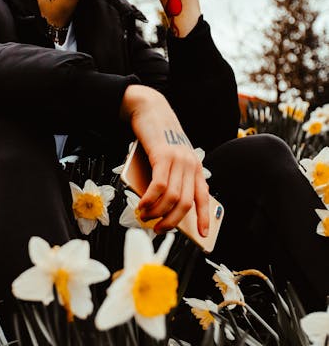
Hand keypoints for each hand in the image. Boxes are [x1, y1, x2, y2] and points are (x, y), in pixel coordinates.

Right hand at [120, 84, 209, 235]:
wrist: (150, 109)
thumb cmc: (156, 137)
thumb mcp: (167, 159)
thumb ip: (168, 179)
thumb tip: (159, 207)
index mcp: (195, 167)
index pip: (204, 197)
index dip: (204, 218)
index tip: (203, 235)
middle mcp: (191, 164)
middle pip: (185, 203)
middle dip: (171, 221)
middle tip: (158, 229)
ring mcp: (179, 160)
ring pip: (172, 197)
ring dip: (157, 212)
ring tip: (145, 217)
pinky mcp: (163, 156)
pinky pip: (159, 186)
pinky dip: (150, 200)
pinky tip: (141, 205)